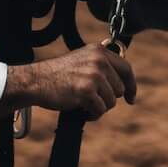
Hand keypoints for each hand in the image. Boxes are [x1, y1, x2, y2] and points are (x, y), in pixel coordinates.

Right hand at [1, 45, 137, 120]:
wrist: (36, 80)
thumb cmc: (58, 74)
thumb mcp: (82, 59)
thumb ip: (101, 64)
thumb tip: (123, 81)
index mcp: (99, 51)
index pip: (126, 68)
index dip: (131, 85)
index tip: (131, 98)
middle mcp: (99, 60)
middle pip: (119, 89)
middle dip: (108, 99)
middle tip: (93, 100)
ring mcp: (93, 75)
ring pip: (111, 102)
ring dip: (99, 108)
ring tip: (85, 105)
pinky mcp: (86, 91)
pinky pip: (100, 110)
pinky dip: (93, 115)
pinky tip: (82, 111)